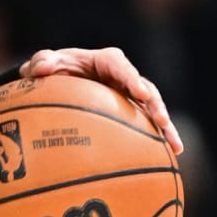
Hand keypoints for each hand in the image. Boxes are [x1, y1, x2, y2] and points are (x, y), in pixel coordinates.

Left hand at [22, 45, 181, 154]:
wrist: (59, 82)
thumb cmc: (53, 68)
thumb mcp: (45, 62)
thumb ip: (41, 62)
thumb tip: (41, 68)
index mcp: (108, 61)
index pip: (122, 67)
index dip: (132, 79)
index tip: (139, 92)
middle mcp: (125, 77)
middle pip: (145, 89)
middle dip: (155, 105)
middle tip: (162, 122)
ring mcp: (130, 95)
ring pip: (152, 109)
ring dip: (165, 127)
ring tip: (175, 147)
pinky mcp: (131, 111)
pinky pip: (147, 125)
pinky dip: (159, 138)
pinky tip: (172, 156)